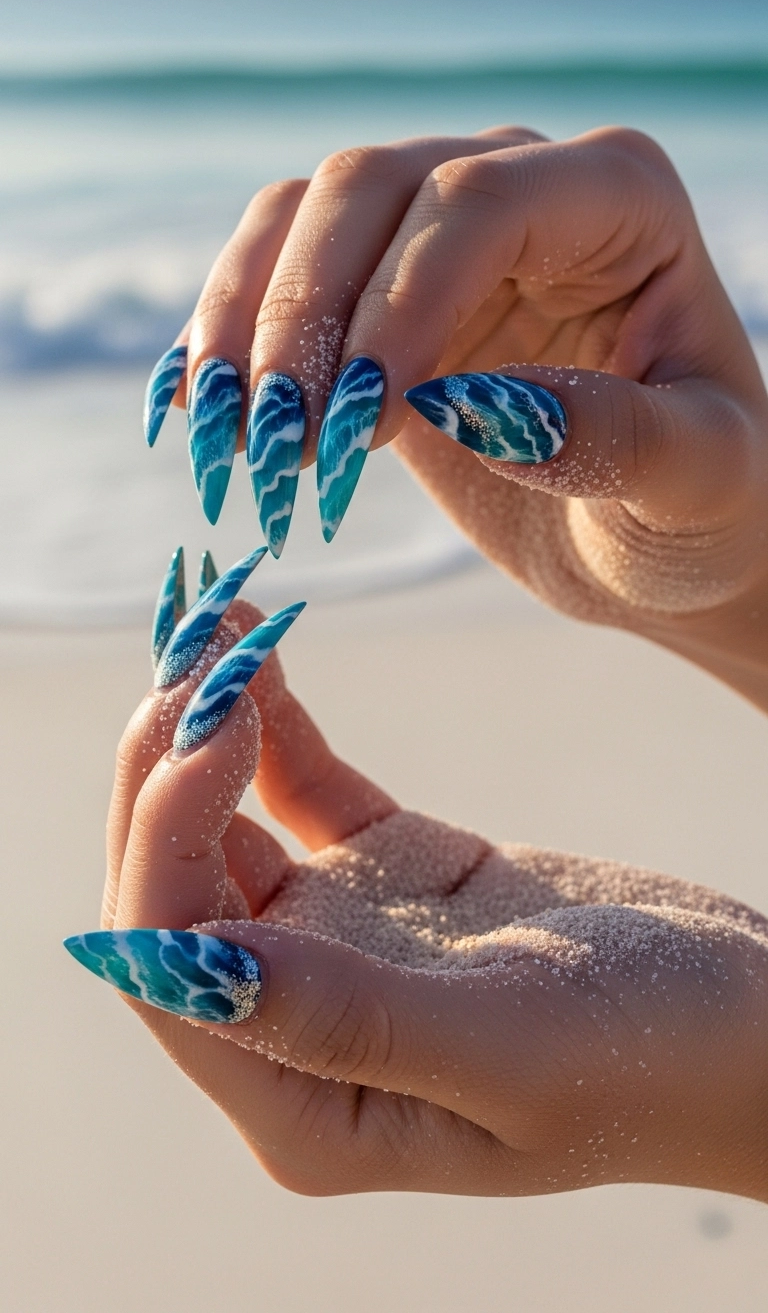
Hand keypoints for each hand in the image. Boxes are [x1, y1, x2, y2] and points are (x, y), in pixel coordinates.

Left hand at [69, 597, 767, 1201]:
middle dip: (166, 770)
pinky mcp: (388, 873)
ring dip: (203, 731)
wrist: (755, 1018)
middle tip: (192, 652)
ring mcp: (337, 940)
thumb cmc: (656, 1061)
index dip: (161, 842)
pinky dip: (276, 720)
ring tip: (211, 626)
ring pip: (223, 829)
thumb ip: (348, 1018)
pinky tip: (261, 644)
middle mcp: (297, 1024)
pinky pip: (304, 789)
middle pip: (177, 890)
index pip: (172, 976)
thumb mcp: (509, 1046)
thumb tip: (184, 967)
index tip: (206, 722)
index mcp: (303, 1104)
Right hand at [144, 126, 767, 705]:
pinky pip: (275, 275)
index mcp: (617, 197)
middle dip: (306, 315)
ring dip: (247, 326)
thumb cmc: (698, 506)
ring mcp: (436, 230)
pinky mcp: (375, 293)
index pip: (478, 202)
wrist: (651, 536)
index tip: (363, 422)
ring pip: (299, 218)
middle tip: (282, 444)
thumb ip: (622, 440)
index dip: (401, 299)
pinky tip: (200, 414)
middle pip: (365, 187)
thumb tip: (486, 407)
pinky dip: (226, 340)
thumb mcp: (697, 482)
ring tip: (238, 445)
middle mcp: (519, 184)